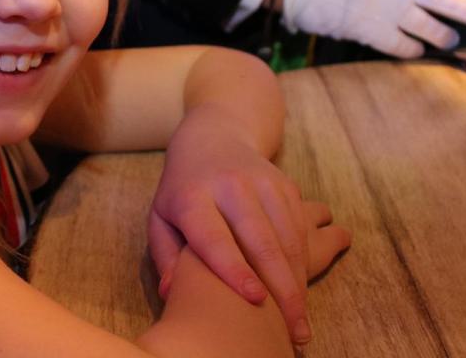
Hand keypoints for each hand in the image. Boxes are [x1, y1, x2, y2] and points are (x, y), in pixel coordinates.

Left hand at [150, 114, 322, 343]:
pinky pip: (300, 228)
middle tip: (291, 328)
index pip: (214, 237)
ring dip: (297, 280)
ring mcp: (262, 182)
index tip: (255, 299)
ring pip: (287, 236)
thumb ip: (164, 255)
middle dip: (280, 287)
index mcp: (193, 197)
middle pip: (260, 239)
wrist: (214, 137)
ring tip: (299, 319)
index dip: (233, 269)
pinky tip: (300, 289)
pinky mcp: (285, 185)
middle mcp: (229, 186)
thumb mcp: (161, 217)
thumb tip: (171, 293)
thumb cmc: (182, 190)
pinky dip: (304, 262)